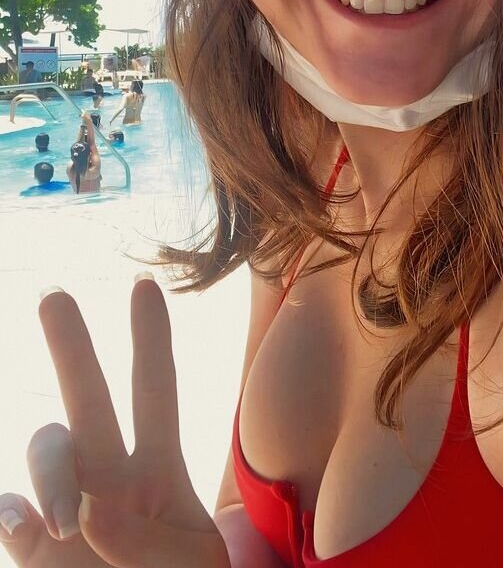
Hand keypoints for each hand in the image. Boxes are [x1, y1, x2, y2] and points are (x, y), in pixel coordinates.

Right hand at [0, 279, 230, 567]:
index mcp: (161, 472)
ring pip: (48, 450)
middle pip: (88, 399)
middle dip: (72, 348)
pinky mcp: (35, 555)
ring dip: (52, 471)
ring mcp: (68, 512)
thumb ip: (148, 542)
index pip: (155, 391)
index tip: (145, 287)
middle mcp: (110, 479)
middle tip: (53, 295)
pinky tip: (26, 521)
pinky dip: (11, 514)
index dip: (150, 339)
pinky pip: (10, 517)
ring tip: (66, 518)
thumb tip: (84, 512)